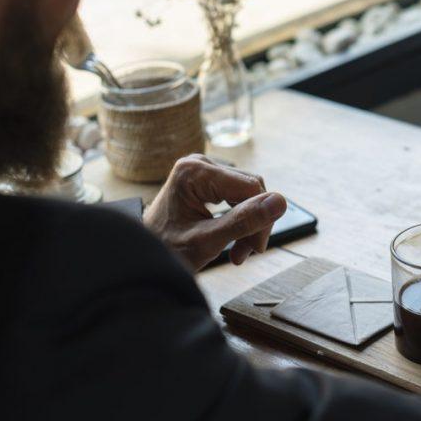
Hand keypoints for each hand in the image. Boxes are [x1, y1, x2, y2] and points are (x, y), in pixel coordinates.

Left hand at [143, 155, 287, 270]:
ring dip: (248, 224)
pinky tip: (233, 241)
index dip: (261, 218)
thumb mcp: (207, 241)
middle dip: (253, 223)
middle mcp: (199, 163)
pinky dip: (239, 220)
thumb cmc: (165, 250)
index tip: (255, 249)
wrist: (139, 256)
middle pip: (250, 189)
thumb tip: (280, 201)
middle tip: (245, 254)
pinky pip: (236, 196)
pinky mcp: (206, 180)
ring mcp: (202, 170)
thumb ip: (244, 221)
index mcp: (194, 172)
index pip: (251, 187)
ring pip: (247, 194)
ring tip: (238, 252)